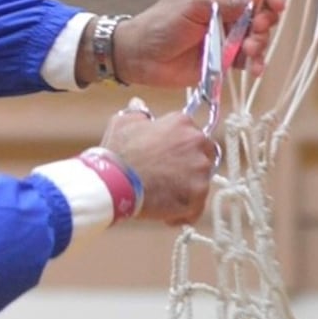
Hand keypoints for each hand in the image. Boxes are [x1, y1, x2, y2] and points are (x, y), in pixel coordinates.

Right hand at [100, 105, 217, 223]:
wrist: (114, 183)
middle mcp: (197, 143)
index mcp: (182, 123)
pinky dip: (182, 212)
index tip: (165, 155)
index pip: (191, 133)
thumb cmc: (117, 152)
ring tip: (161, 197)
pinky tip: (165, 214)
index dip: (178, 146)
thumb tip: (139, 104)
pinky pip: (195, 208)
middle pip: (203, 157)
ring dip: (184, 190)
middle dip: (188, 167)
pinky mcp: (197, 196)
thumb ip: (137, 112)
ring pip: (199, 183)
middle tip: (166, 177)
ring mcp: (200, 171)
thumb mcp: (122, 123)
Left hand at [110, 0, 283, 88]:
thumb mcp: (193, 8)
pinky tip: (255, 69)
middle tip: (258, 29)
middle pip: (259, 12)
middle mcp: (224, 12)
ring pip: (256, 37)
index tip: (276, 5)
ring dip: (260, 43)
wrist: (139, 57)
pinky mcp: (223, 59)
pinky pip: (246, 60)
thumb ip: (227, 4)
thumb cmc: (160, 25)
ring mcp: (225, 36)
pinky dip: (254, 63)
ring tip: (250, 51)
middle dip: (265, 21)